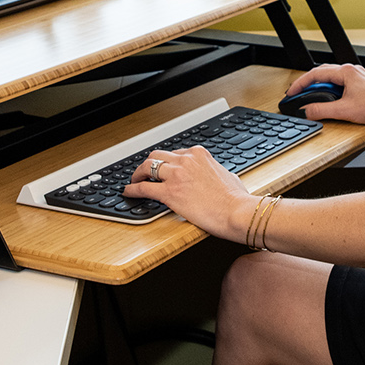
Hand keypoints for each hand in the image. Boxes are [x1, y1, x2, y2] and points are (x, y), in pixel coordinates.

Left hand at [124, 145, 253, 240]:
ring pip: (147, 167)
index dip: (165, 162)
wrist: (235, 211)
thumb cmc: (235, 198)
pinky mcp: (169, 192)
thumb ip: (216, 172)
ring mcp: (176, 175)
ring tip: (134, 181)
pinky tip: (128, 192)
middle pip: (157, 155)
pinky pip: (143, 187)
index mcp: (199, 154)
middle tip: (143, 172)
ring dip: (137, 174)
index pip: (174, 153)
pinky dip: (132, 189)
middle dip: (148, 164)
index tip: (162, 169)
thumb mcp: (228, 175)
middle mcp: (186, 160)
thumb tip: (217, 176)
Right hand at [283, 63, 364, 125]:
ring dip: (319, 86)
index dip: (300, 83)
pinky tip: (328, 98)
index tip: (292, 92)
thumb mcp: (344, 111)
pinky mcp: (360, 83)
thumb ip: (321, 110)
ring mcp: (357, 76)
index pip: (316, 74)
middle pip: (322, 72)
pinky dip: (330, 88)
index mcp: (346, 72)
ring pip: (331, 77)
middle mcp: (351, 70)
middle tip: (297, 93)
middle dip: (307, 83)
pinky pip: (340, 81)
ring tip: (309, 96)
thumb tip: (306, 111)